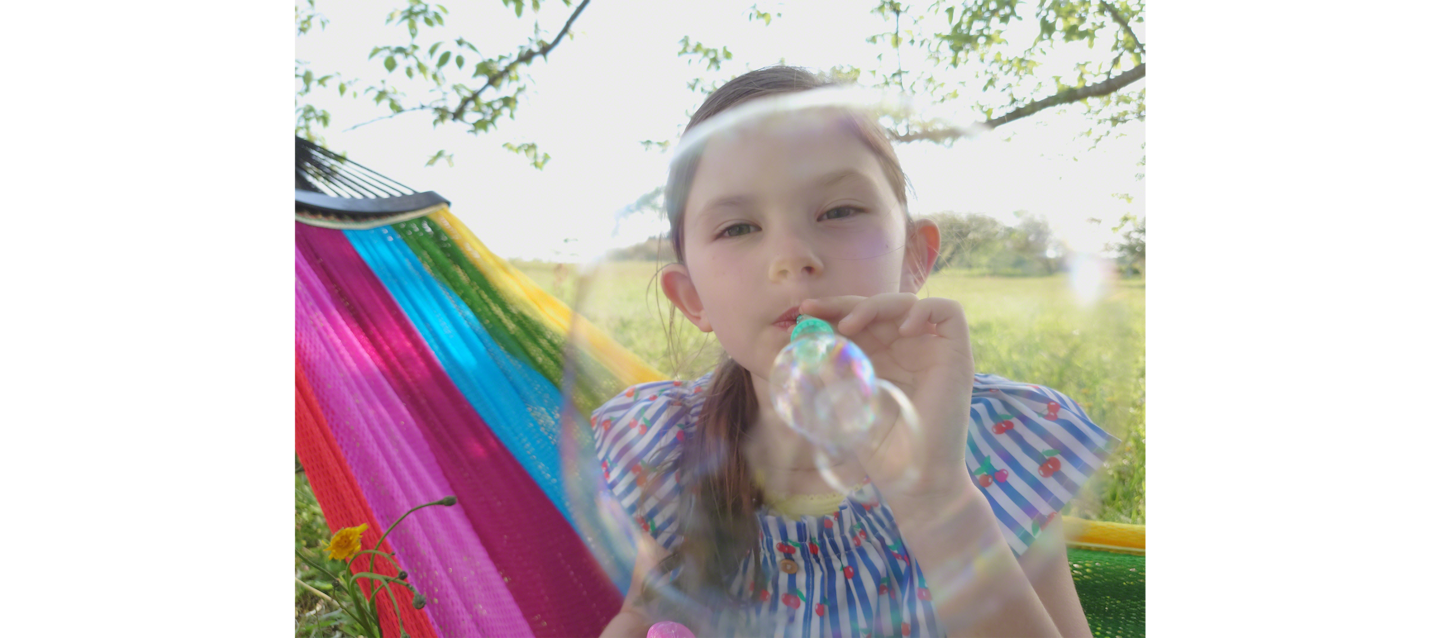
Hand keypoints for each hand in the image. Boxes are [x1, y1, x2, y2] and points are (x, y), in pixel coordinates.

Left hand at [800, 293, 974, 497]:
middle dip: (844, 303)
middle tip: (816, 311)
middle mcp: (905, 350)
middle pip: (878, 307)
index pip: (857, 320)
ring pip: (907, 304)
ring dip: (876, 305)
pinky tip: (902, 329)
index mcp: (879, 359)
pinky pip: (949, 313)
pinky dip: (924, 310)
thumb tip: (805, 342)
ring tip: (851, 326)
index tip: (804, 311)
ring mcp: (931, 351)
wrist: (916, 480)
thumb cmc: (882, 451)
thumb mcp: (844, 405)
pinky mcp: (956, 356)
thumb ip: (828, 374)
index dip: (832, 310)